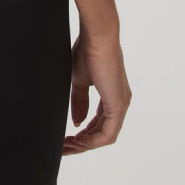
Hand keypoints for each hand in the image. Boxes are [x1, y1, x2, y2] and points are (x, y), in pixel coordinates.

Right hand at [63, 30, 130, 154]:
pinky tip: (77, 141)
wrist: (97, 36)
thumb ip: (79, 102)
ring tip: (67, 146)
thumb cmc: (88, 51)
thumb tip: (77, 123)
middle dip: (82, 143)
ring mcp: (121, 105)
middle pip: (102, 133)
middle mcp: (120, 102)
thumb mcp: (80, 81)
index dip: (83, 134)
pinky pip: (107, 134)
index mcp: (112, 95)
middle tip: (64, 148)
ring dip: (85, 145)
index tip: (66, 139)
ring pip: (104, 136)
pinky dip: (92, 141)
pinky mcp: (118, 106)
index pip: (99, 123)